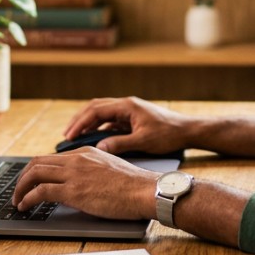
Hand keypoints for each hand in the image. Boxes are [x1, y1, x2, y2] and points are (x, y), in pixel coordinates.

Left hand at [13, 147, 156, 218]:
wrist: (145, 190)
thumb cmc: (134, 185)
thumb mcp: (110, 168)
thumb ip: (92, 171)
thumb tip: (81, 183)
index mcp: (86, 152)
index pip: (52, 158)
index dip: (37, 170)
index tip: (32, 180)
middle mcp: (76, 159)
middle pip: (37, 162)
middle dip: (23, 177)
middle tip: (18, 190)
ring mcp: (74, 174)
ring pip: (34, 174)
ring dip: (20, 188)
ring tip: (17, 200)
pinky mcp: (73, 191)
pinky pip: (41, 191)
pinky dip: (27, 198)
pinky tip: (25, 206)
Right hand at [63, 96, 193, 156]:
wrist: (187, 131)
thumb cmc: (169, 134)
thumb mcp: (144, 142)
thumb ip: (121, 144)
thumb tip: (99, 148)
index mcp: (127, 106)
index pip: (96, 110)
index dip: (80, 123)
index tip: (69, 135)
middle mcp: (126, 105)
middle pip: (95, 108)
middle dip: (79, 121)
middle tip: (66, 135)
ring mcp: (129, 111)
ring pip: (102, 113)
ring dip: (88, 124)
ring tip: (75, 137)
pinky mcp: (132, 119)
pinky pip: (110, 120)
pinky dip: (99, 128)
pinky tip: (93, 139)